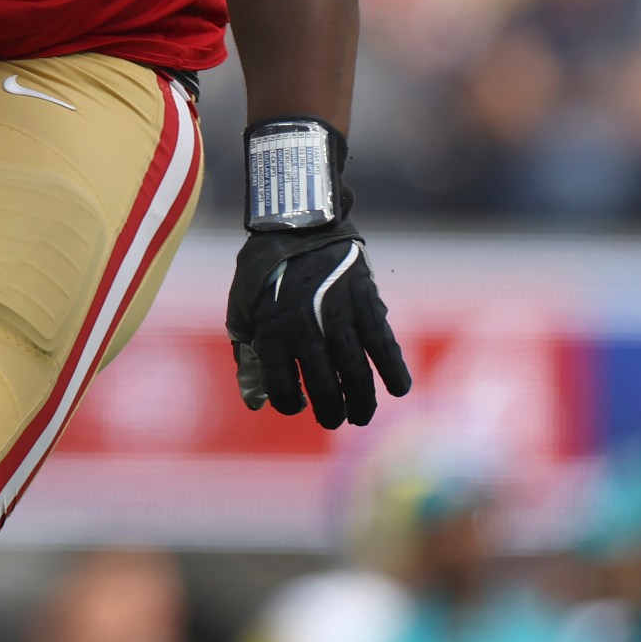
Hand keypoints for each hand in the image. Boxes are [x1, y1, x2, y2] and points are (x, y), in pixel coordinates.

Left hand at [226, 219, 410, 426]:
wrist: (299, 223)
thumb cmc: (264, 268)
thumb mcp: (241, 308)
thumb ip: (248, 355)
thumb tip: (254, 402)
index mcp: (272, 333)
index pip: (281, 388)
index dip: (290, 404)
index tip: (298, 404)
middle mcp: (305, 332)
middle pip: (325, 390)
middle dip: (331, 412)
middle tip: (336, 418)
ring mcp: (339, 319)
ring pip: (356, 376)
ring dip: (362, 403)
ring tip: (361, 414)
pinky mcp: (367, 305)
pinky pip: (385, 347)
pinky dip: (394, 372)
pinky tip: (399, 389)